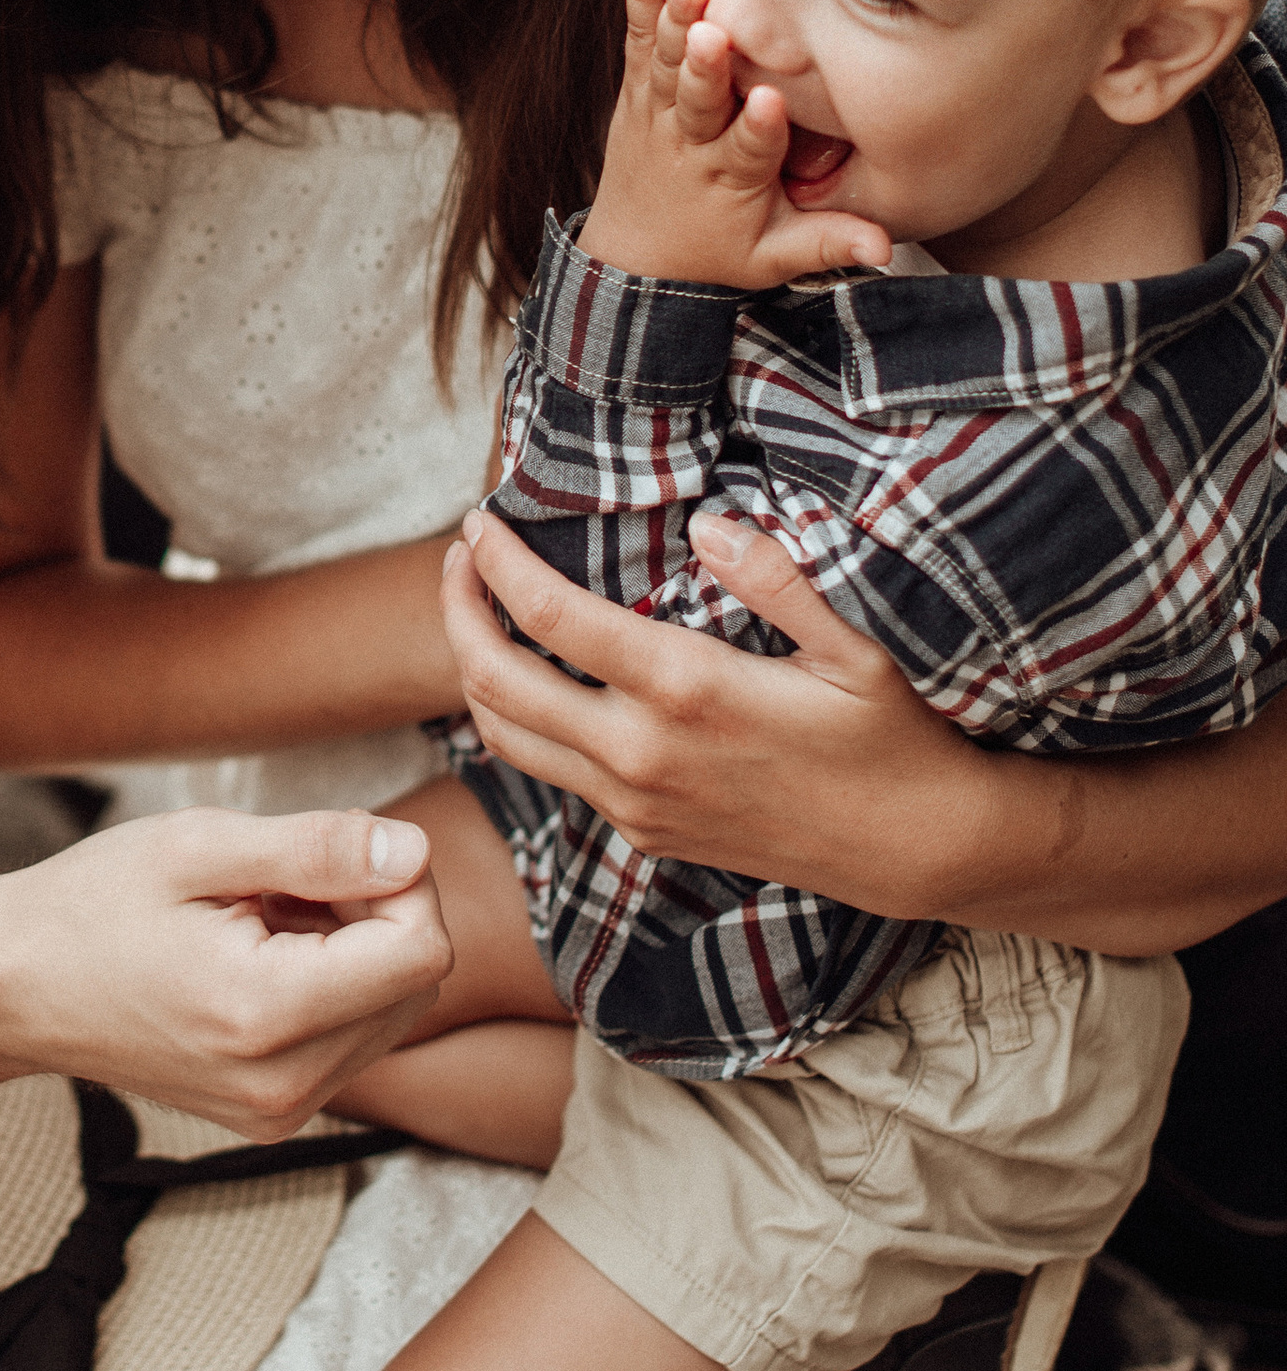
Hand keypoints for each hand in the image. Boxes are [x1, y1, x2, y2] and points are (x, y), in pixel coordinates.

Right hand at [0, 804, 454, 1141]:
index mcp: (265, 1015)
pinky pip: (352, 1041)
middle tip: (284, 880)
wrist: (13, 989)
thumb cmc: (91, 907)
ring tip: (262, 917)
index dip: (398, 881)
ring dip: (354, 950)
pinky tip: (259, 955)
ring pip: (392, 1012)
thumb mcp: (198, 847)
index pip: (422, 949)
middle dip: (376, 914)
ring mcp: (278, 1111)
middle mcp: (282, 1084)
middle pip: (416, 983)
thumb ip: (317, 849)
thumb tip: (414, 850)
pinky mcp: (273, 1116)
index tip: (328, 852)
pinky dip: (330, 987)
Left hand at [440, 505, 1001, 919]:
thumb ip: (777, 580)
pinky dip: (517, 717)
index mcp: (685, 691)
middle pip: (495, 680)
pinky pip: (549, 771)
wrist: (911, 849)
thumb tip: (708, 523)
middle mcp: (640, 754)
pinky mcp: (641, 833)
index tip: (478, 522)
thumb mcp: (853, 647)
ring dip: (472, 669)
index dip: (497, 563)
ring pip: (505, 735)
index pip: (549, 617)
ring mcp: (633, 803)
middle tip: (460, 557)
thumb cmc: (889, 737)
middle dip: (459, 610)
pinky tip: (535, 676)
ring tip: (476, 610)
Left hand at [577, 0, 888, 289]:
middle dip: (707, 66)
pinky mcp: (638, 90)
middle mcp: (690, 143)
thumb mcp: (774, 258)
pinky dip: (642, 1)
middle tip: (713, 32)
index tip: (769, 102)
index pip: (750, 150)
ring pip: (667, 63)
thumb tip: (884, 249)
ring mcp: (658, 114)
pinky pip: (639, 41)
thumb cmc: (717, 252)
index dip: (759, 128)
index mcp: (732, 179)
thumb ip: (827, 244)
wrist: (637, 258)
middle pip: (699, 100)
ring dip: (676, 20)